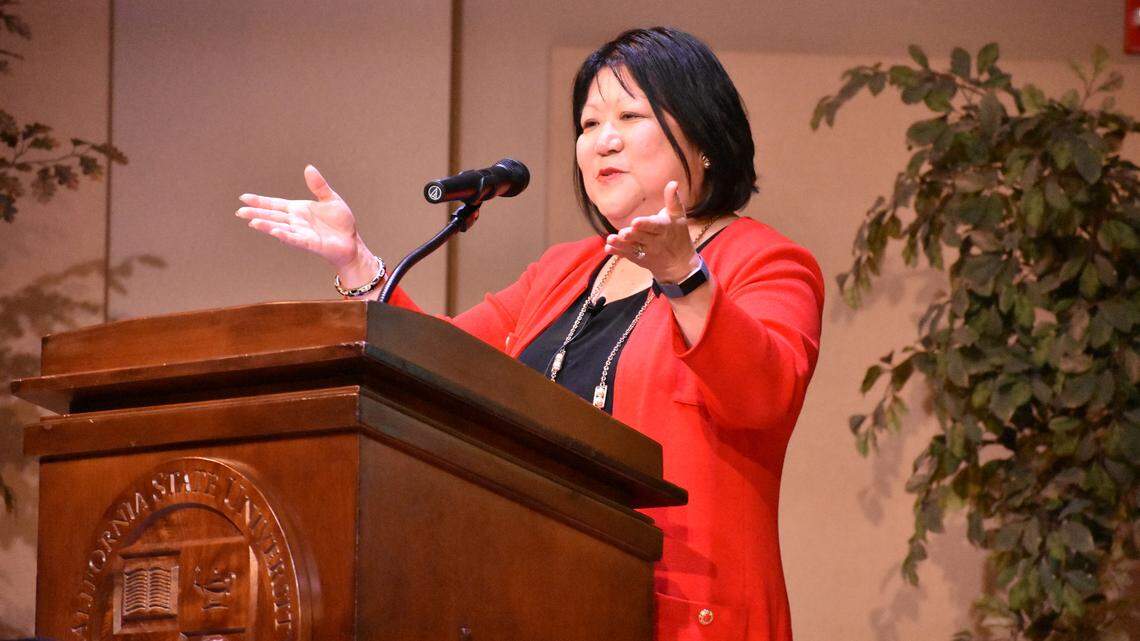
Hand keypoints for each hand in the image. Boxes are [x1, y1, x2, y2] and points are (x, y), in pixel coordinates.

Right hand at [236, 165, 362, 268]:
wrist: (352, 241)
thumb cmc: (340, 222)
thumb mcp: (330, 199)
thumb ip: (318, 185)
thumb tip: (308, 167)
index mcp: (298, 210)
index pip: (275, 204)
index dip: (260, 201)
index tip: (243, 197)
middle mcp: (296, 221)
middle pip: (272, 216)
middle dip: (256, 213)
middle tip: (240, 211)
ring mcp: (301, 233)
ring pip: (280, 228)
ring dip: (267, 225)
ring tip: (252, 222)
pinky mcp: (310, 243)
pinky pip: (296, 239)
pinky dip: (286, 236)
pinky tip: (275, 232)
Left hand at [604, 180, 699, 282]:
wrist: (679, 264)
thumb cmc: (678, 235)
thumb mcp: (678, 217)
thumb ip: (673, 200)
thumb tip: (672, 182)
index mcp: (665, 229)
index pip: (655, 226)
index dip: (645, 224)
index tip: (635, 222)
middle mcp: (655, 242)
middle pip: (642, 238)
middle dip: (632, 236)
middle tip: (622, 233)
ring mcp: (646, 252)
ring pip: (633, 248)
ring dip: (621, 245)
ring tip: (610, 240)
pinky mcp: (639, 259)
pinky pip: (627, 256)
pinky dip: (618, 252)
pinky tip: (608, 248)